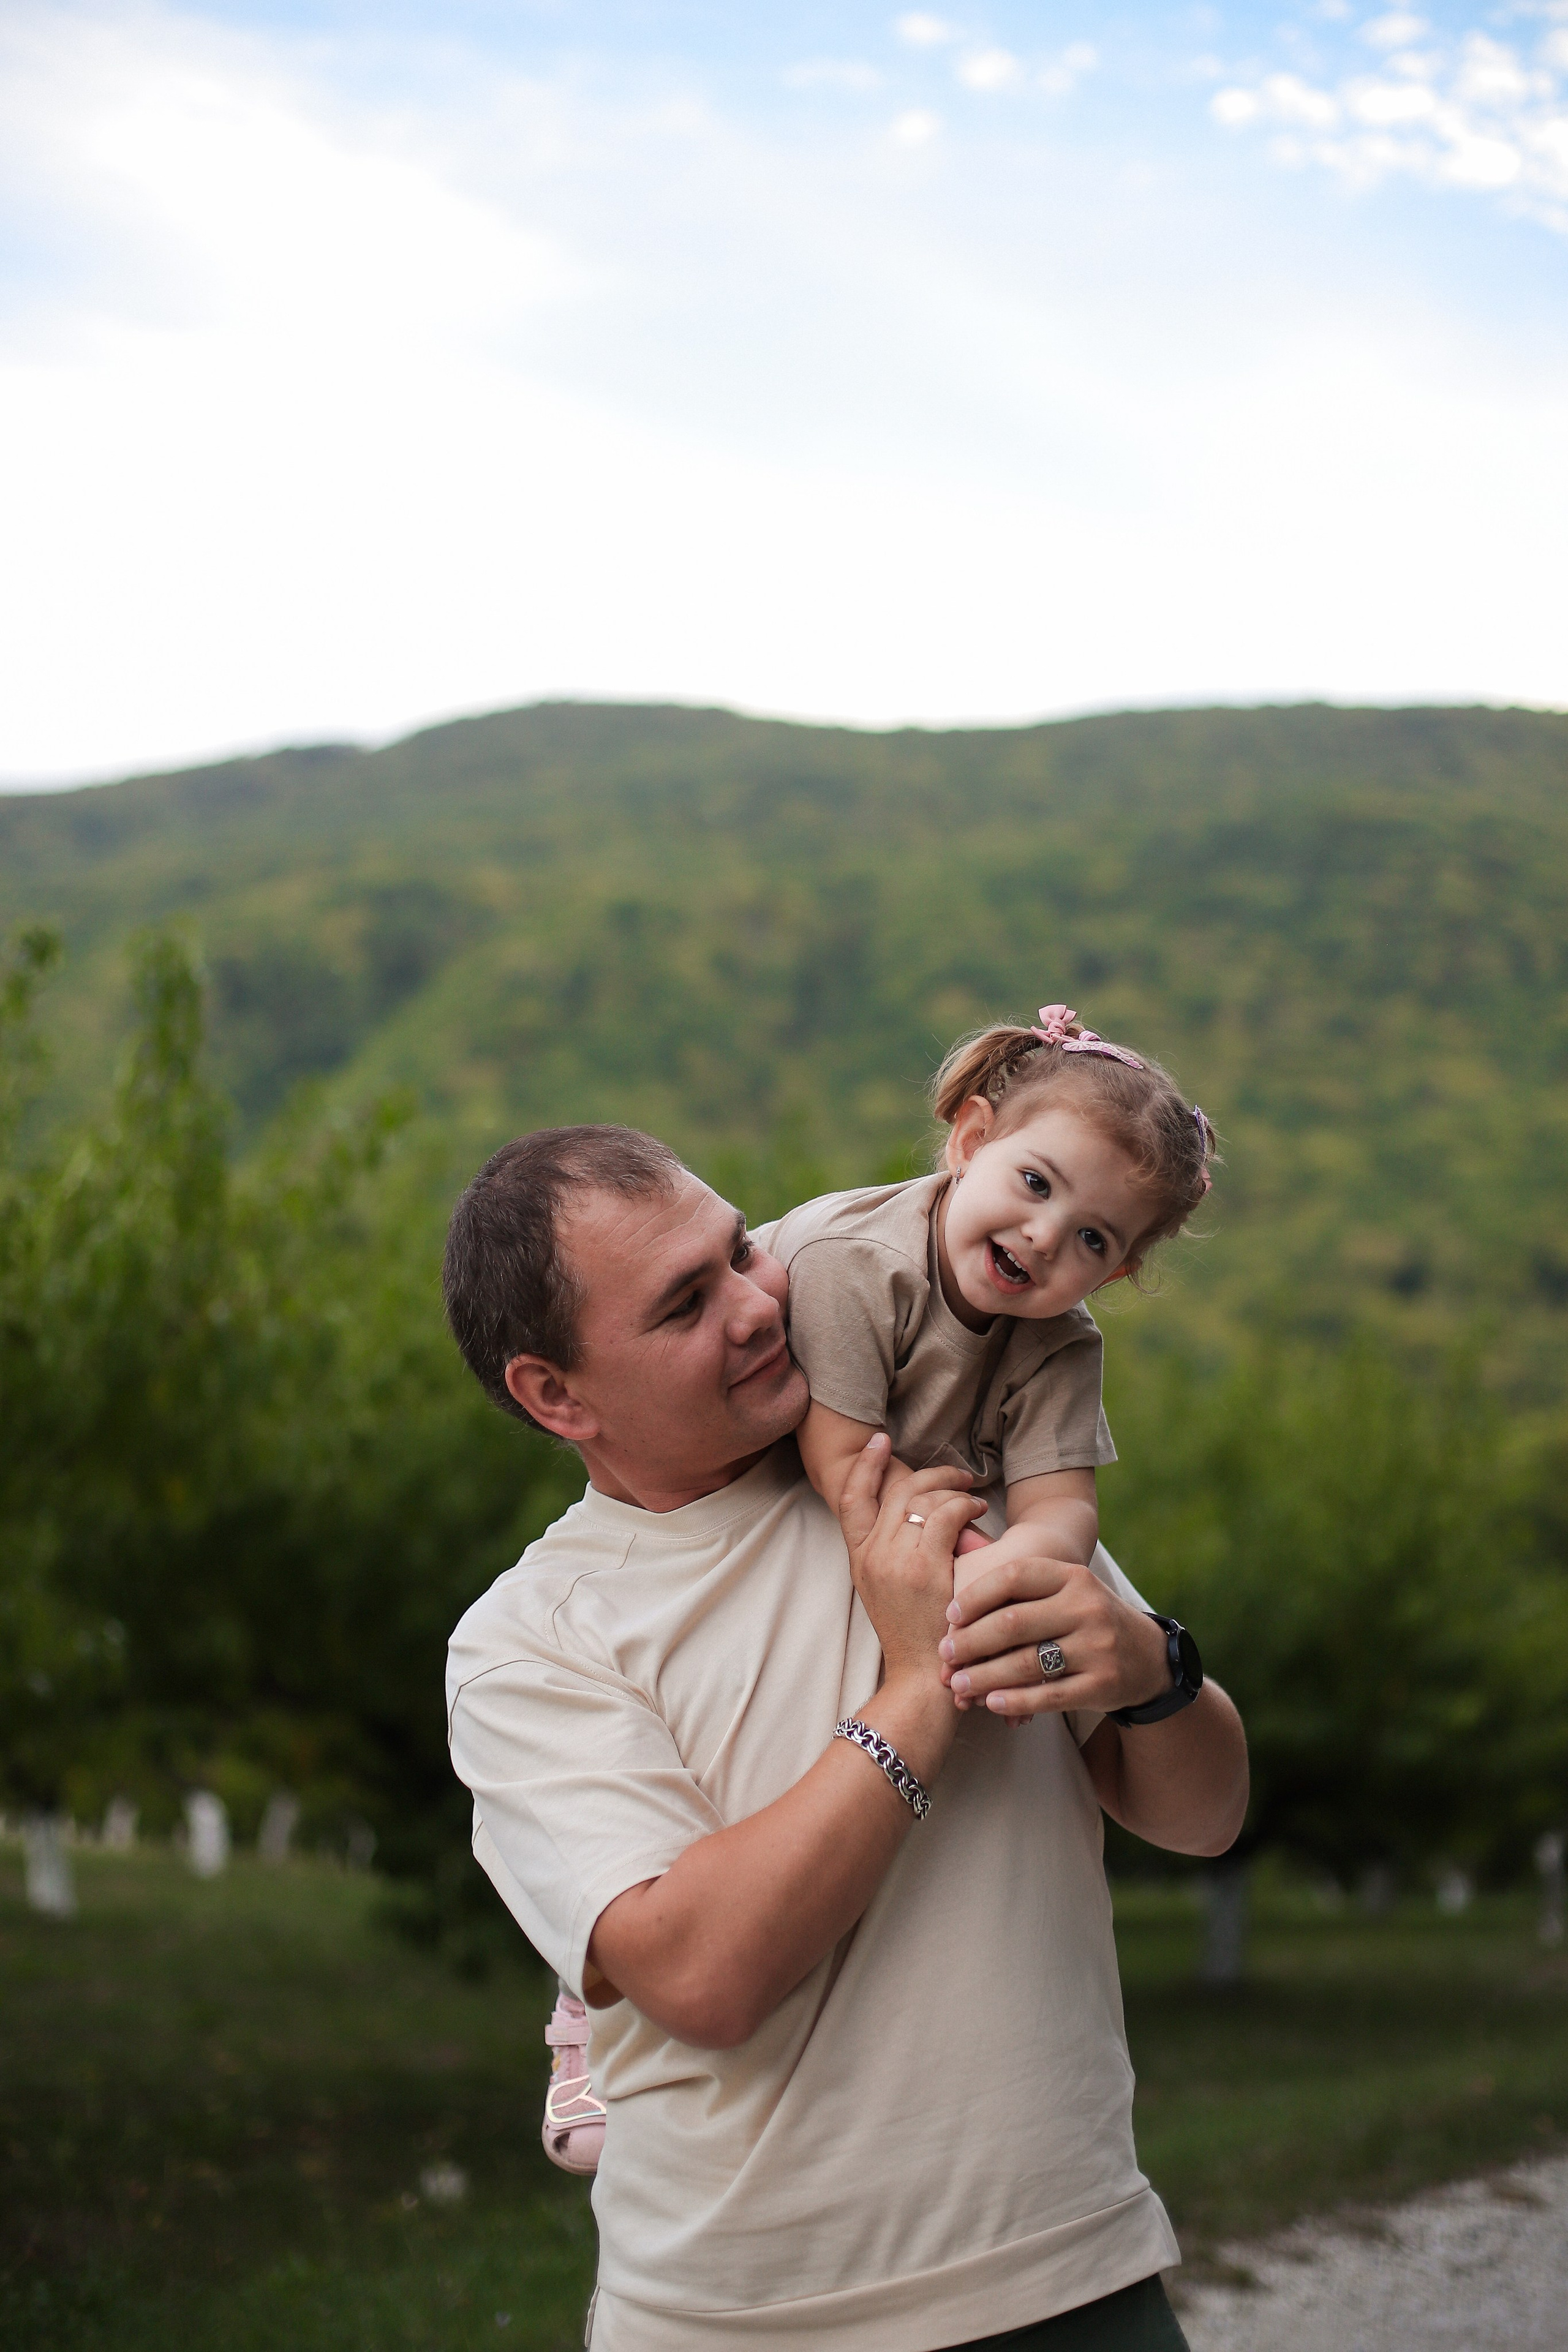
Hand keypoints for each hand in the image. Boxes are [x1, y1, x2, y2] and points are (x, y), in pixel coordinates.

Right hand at [837, 1435, 983, 1695]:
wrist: (921, 1679)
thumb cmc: (914, 1638)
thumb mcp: (884, 1593)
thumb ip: (890, 1554)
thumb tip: (913, 1517)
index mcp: (859, 1558)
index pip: (850, 1497)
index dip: (863, 1465)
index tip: (880, 1441)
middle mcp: (872, 1554)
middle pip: (896, 1489)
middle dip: (930, 1472)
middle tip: (957, 1473)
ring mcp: (896, 1560)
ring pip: (922, 1498)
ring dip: (953, 1488)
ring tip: (974, 1496)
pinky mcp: (925, 1568)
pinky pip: (946, 1515)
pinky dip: (965, 1505)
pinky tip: (979, 1512)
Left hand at [938, 1536, 1172, 1721]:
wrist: (1148, 1655)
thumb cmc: (1087, 1618)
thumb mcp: (1066, 1589)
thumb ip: (1021, 1588)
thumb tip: (952, 1599)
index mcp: (1072, 1576)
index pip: (1015, 1576)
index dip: (976, 1596)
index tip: (949, 1615)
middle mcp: (1086, 1607)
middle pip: (1013, 1622)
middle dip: (971, 1642)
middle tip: (945, 1655)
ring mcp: (1097, 1646)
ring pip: (1026, 1663)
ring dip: (984, 1676)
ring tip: (958, 1684)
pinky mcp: (1102, 1684)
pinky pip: (1049, 1696)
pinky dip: (1015, 1701)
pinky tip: (991, 1703)